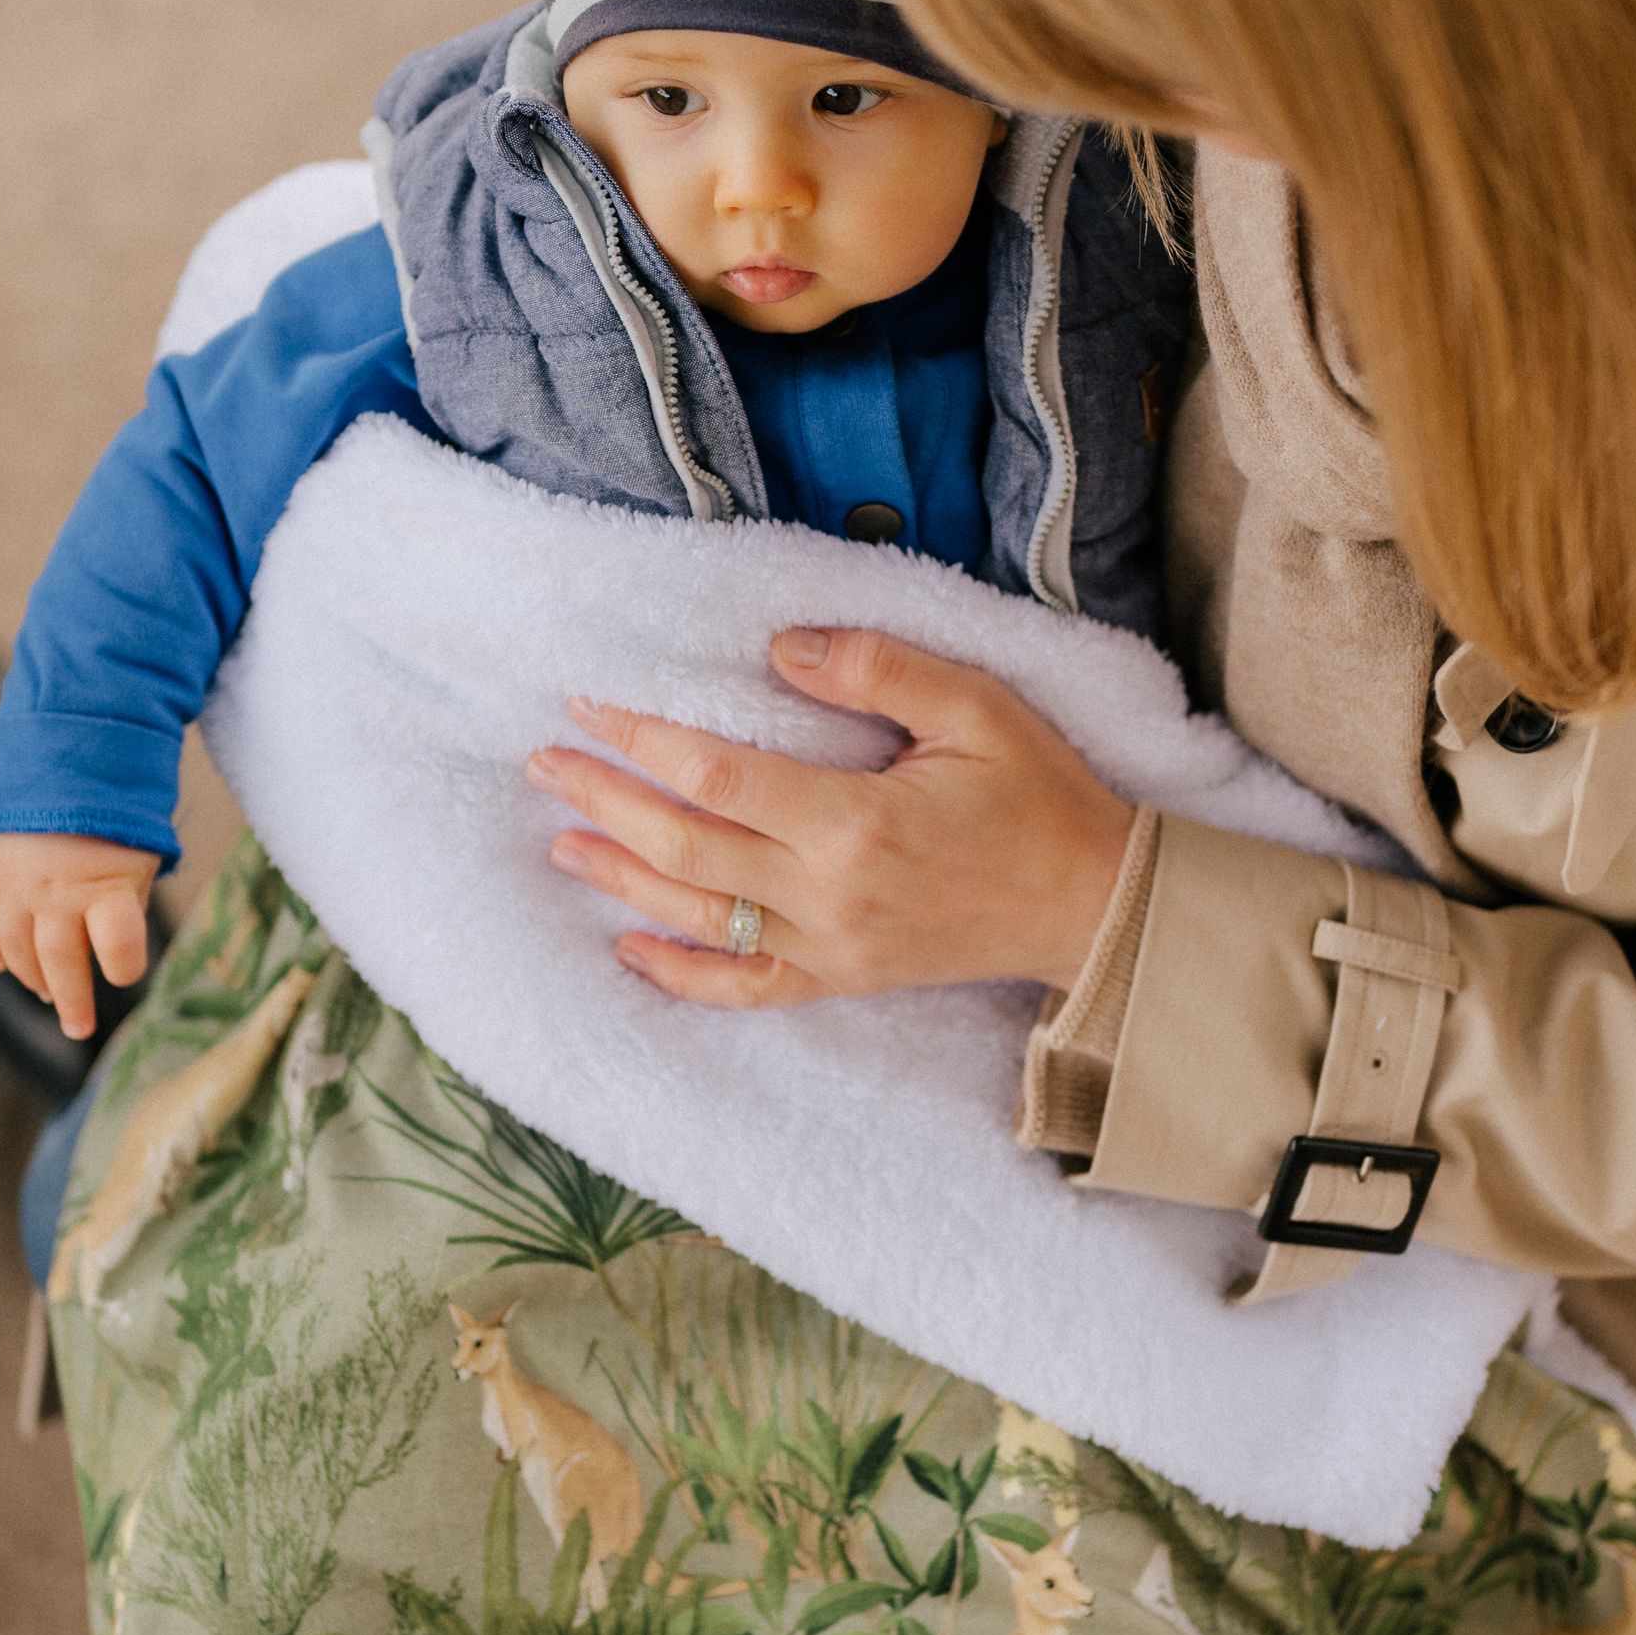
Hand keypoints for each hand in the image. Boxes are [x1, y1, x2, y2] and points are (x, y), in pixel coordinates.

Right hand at [0, 831, 158, 1039]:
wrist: (66, 751)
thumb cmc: (116, 815)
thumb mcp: (142, 857)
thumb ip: (127, 904)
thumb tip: (113, 953)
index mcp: (108, 886)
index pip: (118, 945)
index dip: (125, 966)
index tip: (126, 975)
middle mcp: (58, 890)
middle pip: (59, 961)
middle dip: (72, 1001)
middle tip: (79, 1028)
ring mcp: (15, 881)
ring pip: (15, 949)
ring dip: (30, 977)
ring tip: (48, 995)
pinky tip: (0, 965)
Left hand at [525, 627, 1134, 1008]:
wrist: (1091, 903)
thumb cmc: (1039, 796)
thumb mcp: (975, 705)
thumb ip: (875, 669)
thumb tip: (778, 646)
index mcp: (856, 824)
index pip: (716, 778)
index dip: (641, 740)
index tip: (588, 705)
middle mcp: (828, 897)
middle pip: (684, 849)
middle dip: (605, 802)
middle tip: (544, 762)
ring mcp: (830, 949)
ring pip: (698, 919)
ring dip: (620, 879)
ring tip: (561, 838)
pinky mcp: (840, 979)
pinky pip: (743, 989)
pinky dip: (679, 973)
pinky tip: (630, 946)